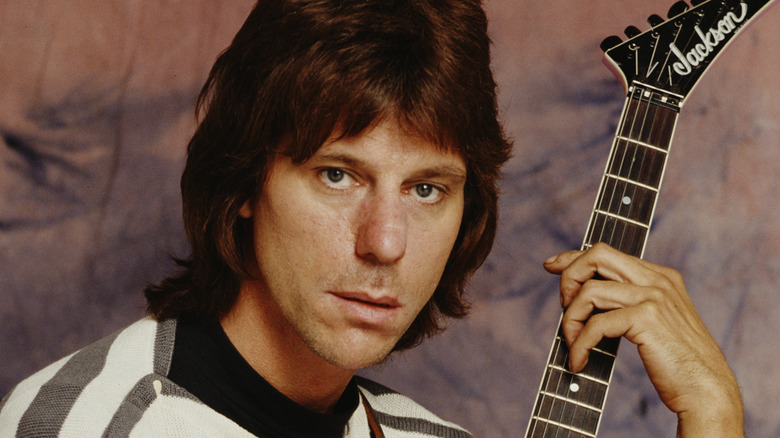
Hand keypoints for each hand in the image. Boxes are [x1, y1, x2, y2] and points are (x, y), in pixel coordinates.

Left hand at [543, 243, 742, 436]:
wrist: (707, 390)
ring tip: (573, 344)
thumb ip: (627, 301)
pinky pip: (595, 324)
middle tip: (565, 310)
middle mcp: (657, 279)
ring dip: (571, 321)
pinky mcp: (647, 318)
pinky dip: (580, 344)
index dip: (573, 257)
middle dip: (568, 279)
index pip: (605, 252)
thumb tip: (584, 294)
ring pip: (588, 291)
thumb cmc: (678, 362)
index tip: (551, 265)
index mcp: (660, 275)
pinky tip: (579, 361)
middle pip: (596, 256)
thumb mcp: (654, 321)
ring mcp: (654, 296)